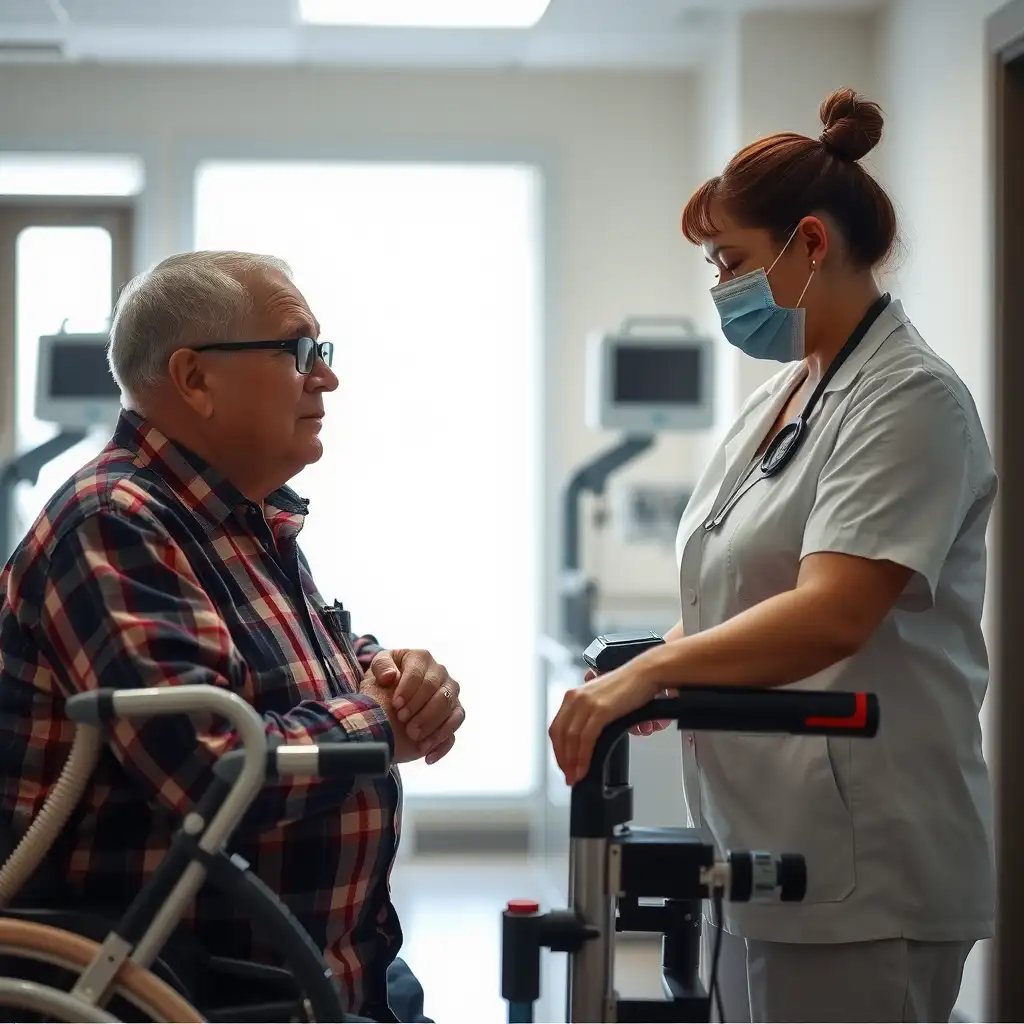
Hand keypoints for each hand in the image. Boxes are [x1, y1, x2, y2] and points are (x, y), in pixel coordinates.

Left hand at [366, 649, 464, 764]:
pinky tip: (427, 756)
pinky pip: (456, 725)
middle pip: (438, 691)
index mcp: (421, 658)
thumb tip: (391, 676)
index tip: (395, 705)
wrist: (389, 702)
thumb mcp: (375, 672)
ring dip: (433, 724)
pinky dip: (443, 742)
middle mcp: (440, 672)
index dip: (408, 690)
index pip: (419, 673)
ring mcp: (450, 692)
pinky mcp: (455, 712)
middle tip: (403, 722)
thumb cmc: (382, 683)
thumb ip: (380, 668)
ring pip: (450, 707)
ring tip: (414, 738)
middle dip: (421, 709)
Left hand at [551, 662, 659, 784]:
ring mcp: (587, 703)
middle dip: (562, 759)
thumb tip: (586, 740)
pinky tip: (584, 768)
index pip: (557, 728)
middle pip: (559, 735)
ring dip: (572, 762)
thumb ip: (589, 715)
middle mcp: (576, 698)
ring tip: (576, 776)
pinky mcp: (600, 710)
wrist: (645, 674)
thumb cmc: (628, 686)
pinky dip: (583, 757)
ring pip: (570, 739)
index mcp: (574, 696)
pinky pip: (586, 739)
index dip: (558, 750)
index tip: (564, 764)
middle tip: (568, 776)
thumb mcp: (601, 699)